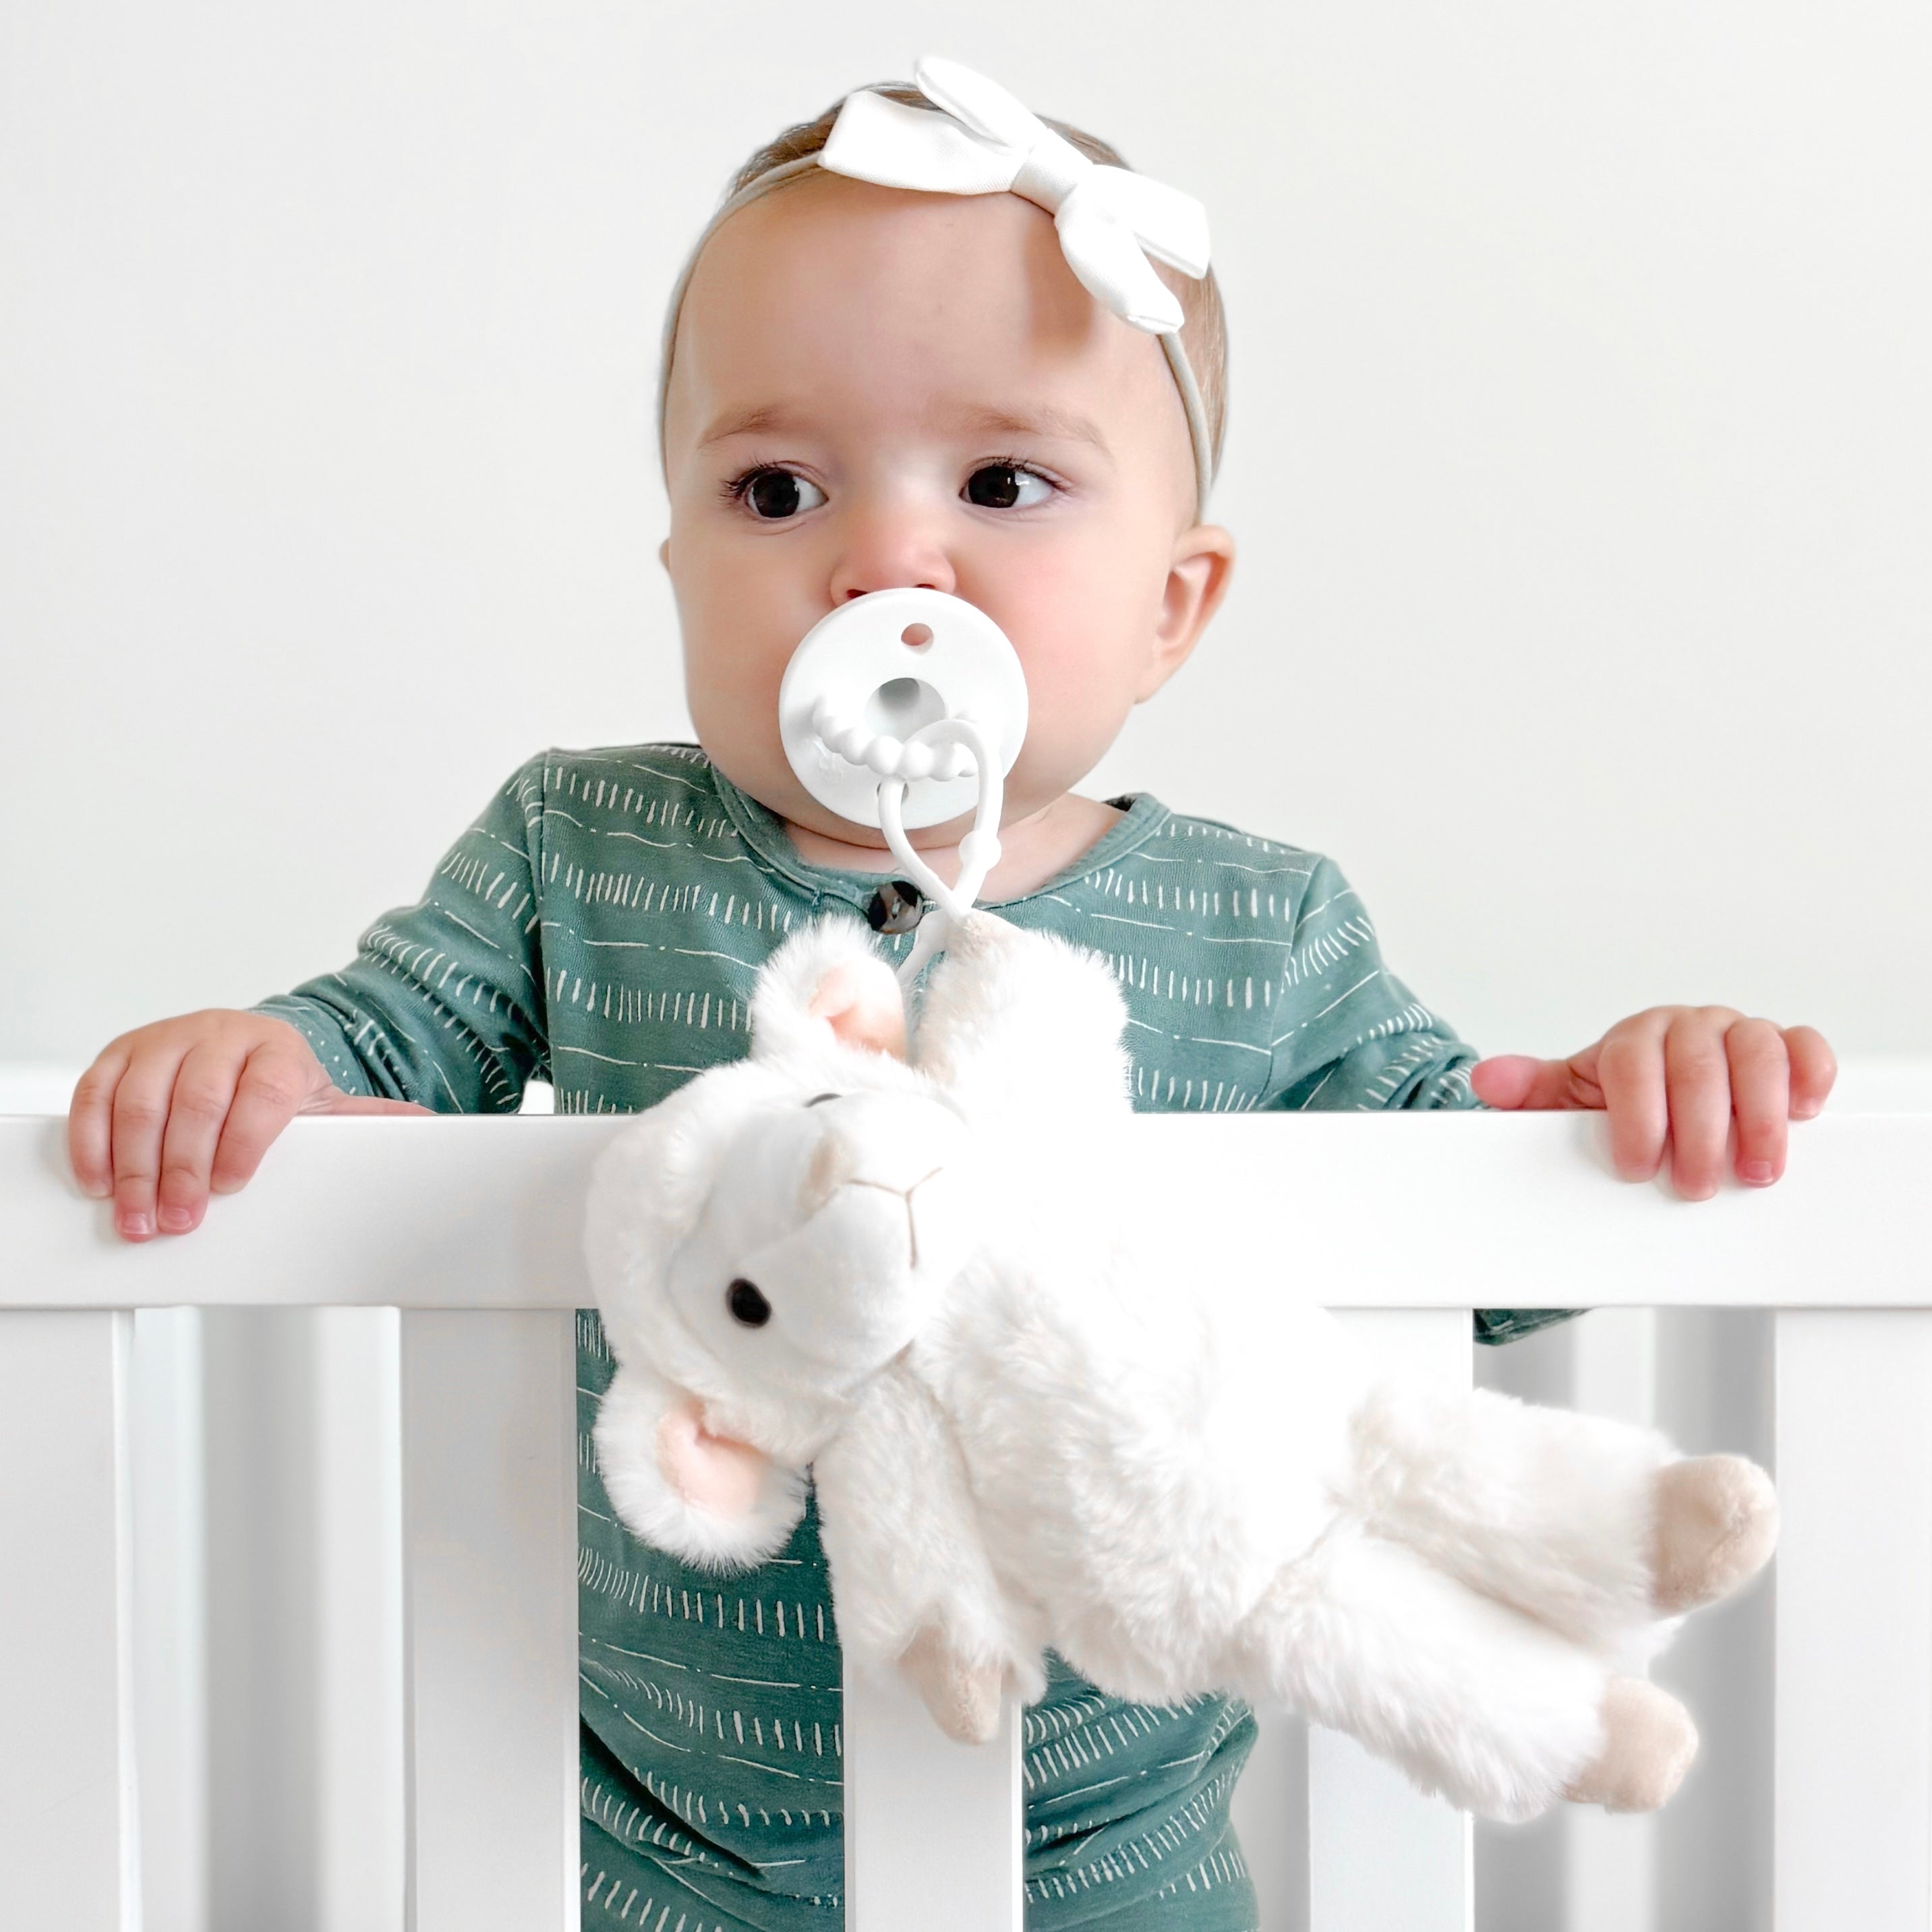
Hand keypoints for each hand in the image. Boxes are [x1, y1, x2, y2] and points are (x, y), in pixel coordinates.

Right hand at [68, 1011, 428, 1240]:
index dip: (244, 1140)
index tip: (230, 1185)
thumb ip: (370, 1122)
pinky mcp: (120, 1053)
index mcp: (278, 1048)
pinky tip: (99, 1182)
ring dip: (133, 1166)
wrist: (247, 1044)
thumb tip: (432, 1132)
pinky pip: (94, 1094)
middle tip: (178, 1220)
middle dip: (183, 1168)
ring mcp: (165, 1040)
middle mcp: (219, 1035)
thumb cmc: (280, 1084)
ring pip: (140, 1100)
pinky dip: (90, 1141)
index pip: (263, 1091)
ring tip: (137, 1216)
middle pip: (196, 1100)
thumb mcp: (326, 1102)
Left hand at [1469, 1009, 1835, 1198]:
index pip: (1633, 1063)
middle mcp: (1688, 1027)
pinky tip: (1804, 1111)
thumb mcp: (1569, 1102)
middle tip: (1694, 1185)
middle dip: (1698, 1132)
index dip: (1637, 1116)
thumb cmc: (1619, 1102)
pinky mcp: (1785, 1048)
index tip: (1637, 1166)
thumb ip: (1532, 1092)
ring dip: (1758, 1116)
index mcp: (1633, 1037)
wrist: (1660, 1095)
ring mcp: (1738, 1034)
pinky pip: (1805, 1048)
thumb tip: (1487, 1080)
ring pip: (1757, 1055)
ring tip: (1754, 1171)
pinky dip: (1810, 1076)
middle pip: (1697, 1066)